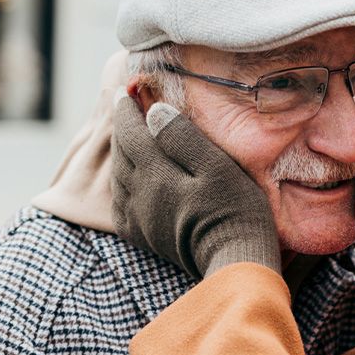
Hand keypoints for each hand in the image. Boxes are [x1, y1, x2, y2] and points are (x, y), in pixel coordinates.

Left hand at [111, 97, 280, 277]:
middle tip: (127, 109)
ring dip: (120, 154)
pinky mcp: (144, 236)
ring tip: (130, 138)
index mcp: (156, 174)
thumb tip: (154, 112)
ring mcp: (139, 218)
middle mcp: (139, 195)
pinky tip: (130, 180)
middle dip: (122, 128)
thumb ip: (184, 138)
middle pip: (121, 153)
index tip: (126, 91)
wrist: (236, 263)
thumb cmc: (236, 211)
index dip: (126, 109)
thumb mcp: (218, 168)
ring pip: (118, 178)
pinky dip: (120, 185)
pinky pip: (120, 204)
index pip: (131, 133)